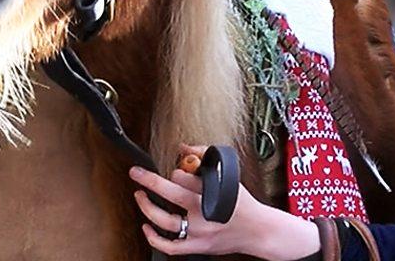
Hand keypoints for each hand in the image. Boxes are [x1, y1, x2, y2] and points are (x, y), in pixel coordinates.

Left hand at [129, 161, 319, 260]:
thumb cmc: (244, 204)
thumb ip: (206, 159)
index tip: (175, 168)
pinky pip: (169, 246)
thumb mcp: (229, 176)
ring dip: (147, 206)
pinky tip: (146, 226)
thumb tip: (184, 148)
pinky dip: (154, 238)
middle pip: (171, 194)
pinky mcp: (197, 246)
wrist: (258, 231)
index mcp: (213, 193)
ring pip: (164, 220)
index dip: (176, 170)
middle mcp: (204, 213)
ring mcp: (198, 232)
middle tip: (136, 172)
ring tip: (139, 195)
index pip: (184, 177)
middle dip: (149, 181)